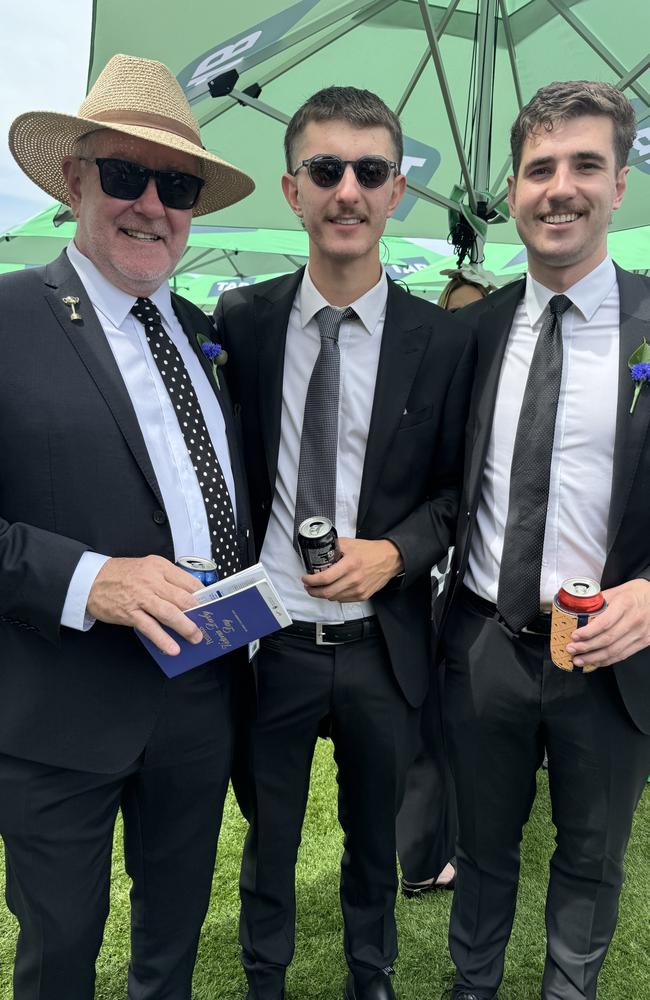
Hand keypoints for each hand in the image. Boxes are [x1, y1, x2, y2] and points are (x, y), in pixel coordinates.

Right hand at [87, 556, 204, 655]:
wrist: (90, 580)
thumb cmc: (120, 575)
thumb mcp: (147, 568)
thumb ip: (166, 580)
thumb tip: (188, 597)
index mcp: (159, 566)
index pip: (188, 581)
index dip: (202, 596)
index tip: (210, 605)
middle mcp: (152, 580)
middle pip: (182, 598)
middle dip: (198, 613)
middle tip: (207, 624)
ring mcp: (141, 597)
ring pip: (170, 613)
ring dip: (186, 627)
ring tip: (195, 637)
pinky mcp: (130, 613)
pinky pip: (150, 628)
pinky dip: (163, 639)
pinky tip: (172, 648)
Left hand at [302, 537, 402, 602]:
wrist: (389, 559)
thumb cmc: (370, 551)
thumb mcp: (349, 543)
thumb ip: (333, 547)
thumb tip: (318, 551)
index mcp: (350, 564)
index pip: (325, 578)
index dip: (311, 580)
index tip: (306, 578)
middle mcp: (354, 579)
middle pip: (327, 592)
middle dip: (313, 591)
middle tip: (308, 586)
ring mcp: (359, 590)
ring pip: (334, 598)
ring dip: (323, 595)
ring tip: (318, 588)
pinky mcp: (363, 596)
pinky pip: (343, 600)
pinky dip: (335, 596)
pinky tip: (333, 589)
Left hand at [566, 579, 649, 667]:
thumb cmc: (638, 593)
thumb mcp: (619, 590)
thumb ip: (600, 599)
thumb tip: (580, 608)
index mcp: (625, 604)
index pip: (604, 623)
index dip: (588, 632)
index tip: (574, 636)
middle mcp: (634, 620)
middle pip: (607, 639)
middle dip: (586, 647)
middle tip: (571, 649)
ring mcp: (640, 633)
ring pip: (614, 651)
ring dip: (594, 658)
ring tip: (579, 659)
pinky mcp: (643, 642)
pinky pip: (623, 655)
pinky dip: (607, 660)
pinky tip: (595, 661)